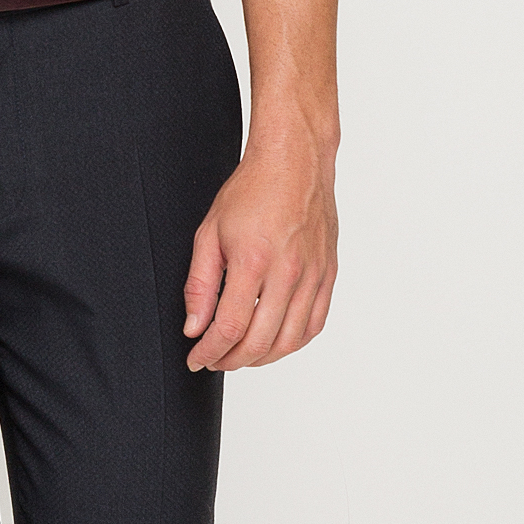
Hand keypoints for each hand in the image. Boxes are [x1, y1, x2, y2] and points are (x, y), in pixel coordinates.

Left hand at [182, 137, 337, 371]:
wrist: (295, 163)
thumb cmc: (251, 191)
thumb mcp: (210, 233)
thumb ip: (199, 284)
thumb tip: (194, 326)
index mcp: (254, 260)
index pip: (229, 327)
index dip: (210, 351)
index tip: (196, 358)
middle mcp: (288, 272)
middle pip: (260, 341)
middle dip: (231, 360)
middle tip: (214, 360)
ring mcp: (313, 275)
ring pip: (290, 341)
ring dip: (262, 358)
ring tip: (240, 355)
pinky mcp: (328, 275)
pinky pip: (314, 324)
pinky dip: (293, 343)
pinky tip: (274, 342)